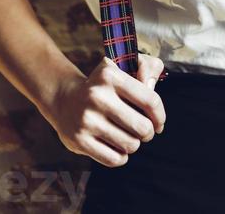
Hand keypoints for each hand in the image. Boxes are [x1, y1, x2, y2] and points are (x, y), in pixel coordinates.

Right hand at [44, 53, 166, 167]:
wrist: (65, 99)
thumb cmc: (104, 85)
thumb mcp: (124, 65)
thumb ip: (148, 67)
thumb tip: (152, 85)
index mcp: (111, 75)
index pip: (150, 100)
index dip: (160, 115)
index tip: (159, 123)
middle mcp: (97, 96)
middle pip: (142, 127)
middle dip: (148, 132)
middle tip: (144, 131)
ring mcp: (87, 119)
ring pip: (130, 144)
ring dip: (134, 144)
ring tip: (129, 137)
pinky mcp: (80, 140)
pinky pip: (114, 158)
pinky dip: (121, 156)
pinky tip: (118, 147)